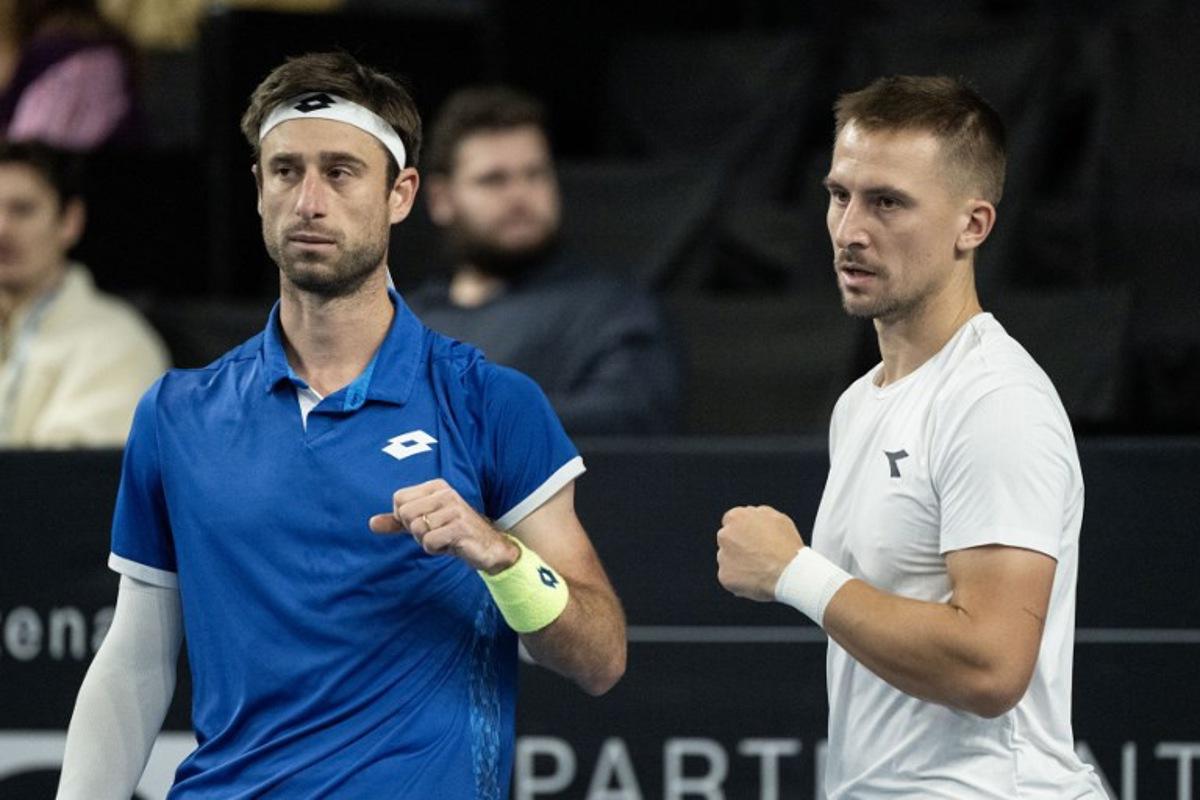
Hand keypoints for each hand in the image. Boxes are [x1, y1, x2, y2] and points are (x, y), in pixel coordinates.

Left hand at [369, 479, 519, 573]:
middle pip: (405, 514)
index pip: (399, 499)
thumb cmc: (453, 533)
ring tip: (444, 538)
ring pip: (416, 529)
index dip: (403, 518)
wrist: (489, 547)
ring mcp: (454, 508)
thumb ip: (397, 523)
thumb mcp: (423, 525)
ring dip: (427, 541)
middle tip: (434, 533)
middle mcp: (445, 493)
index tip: (423, 523)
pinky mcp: (459, 526)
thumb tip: (371, 524)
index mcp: (436, 487)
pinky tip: (450, 545)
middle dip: (414, 531)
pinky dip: (435, 549)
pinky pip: (429, 541)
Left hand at [716, 505, 805, 601]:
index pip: (732, 521)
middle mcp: (725, 535)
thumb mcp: (778, 519)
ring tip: (759, 569)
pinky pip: (730, 577)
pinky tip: (755, 580)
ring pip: (727, 559)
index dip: (744, 530)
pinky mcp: (724, 576)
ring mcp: (722, 556)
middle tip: (757, 555)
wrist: (789, 572)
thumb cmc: (786, 546)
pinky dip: (739, 580)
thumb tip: (754, 516)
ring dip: (738, 563)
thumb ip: (759, 515)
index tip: (752, 539)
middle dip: (738, 546)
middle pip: (728, 540)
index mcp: (736, 517)